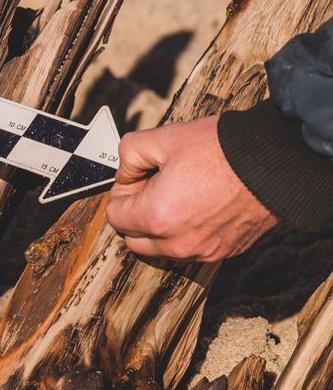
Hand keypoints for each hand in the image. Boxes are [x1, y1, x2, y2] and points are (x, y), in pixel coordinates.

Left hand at [106, 116, 278, 261]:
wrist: (275, 164)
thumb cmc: (223, 150)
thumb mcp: (165, 138)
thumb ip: (130, 154)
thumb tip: (124, 173)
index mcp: (156, 216)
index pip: (115, 217)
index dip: (121, 192)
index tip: (136, 178)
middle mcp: (176, 242)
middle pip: (133, 240)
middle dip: (136, 215)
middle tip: (154, 186)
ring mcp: (201, 251)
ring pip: (161, 248)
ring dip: (160, 227)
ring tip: (180, 194)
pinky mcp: (222, 252)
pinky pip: (189, 249)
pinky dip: (185, 233)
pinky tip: (199, 204)